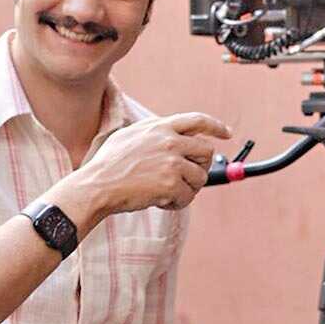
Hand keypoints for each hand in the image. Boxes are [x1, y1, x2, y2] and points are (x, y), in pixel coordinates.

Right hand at [56, 112, 230, 221]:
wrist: (97, 185)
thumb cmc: (109, 164)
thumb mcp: (131, 135)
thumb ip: (155, 132)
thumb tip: (175, 134)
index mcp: (161, 127)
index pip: (198, 120)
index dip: (216, 126)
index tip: (227, 133)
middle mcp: (170, 141)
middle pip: (207, 151)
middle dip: (200, 166)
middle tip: (186, 178)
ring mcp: (172, 162)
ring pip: (200, 177)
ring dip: (187, 188)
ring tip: (165, 191)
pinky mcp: (171, 183)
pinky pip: (188, 196)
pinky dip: (177, 203)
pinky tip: (159, 200)